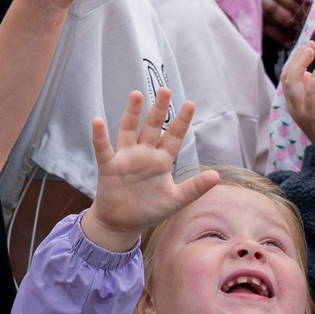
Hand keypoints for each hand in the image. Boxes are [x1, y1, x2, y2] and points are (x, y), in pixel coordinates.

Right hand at [81, 89, 216, 250]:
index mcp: (161, 161)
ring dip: (132, 113)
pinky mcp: (109, 166)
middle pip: (152, 127)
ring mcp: (126, 158)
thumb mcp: (176, 200)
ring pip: (129, 130)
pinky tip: (98, 121)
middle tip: (165, 90)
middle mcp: (144, 154)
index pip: (173, 136)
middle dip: (159, 109)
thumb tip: (216, 175)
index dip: (181, 121)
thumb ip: (195, 188)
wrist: (123, 223)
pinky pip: (103, 148)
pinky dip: (99, 136)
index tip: (189, 103)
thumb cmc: (150, 210)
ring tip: (137, 95)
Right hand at [277, 39, 314, 146]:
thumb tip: (307, 72)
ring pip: (292, 83)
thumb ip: (310, 91)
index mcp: (294, 105)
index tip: (308, 47)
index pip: (287, 78)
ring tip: (311, 49)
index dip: (295, 61)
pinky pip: (310, 92)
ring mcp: (302, 112)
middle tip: (310, 44)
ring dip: (300, 63)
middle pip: (287, 77)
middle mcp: (294, 107)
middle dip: (296, 58)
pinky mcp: (314, 115)